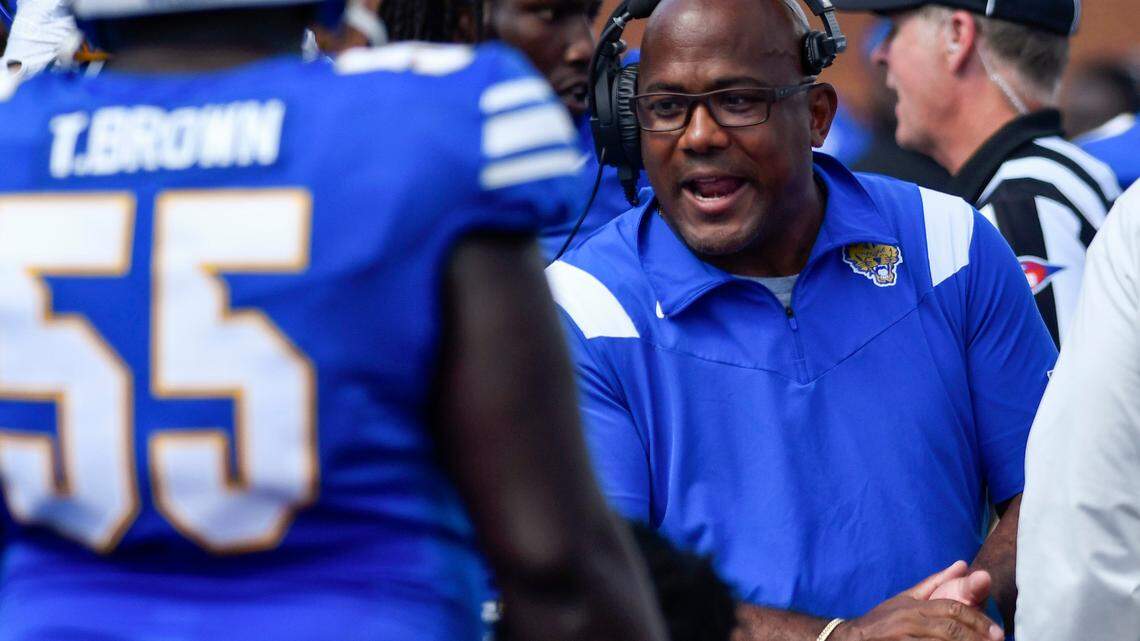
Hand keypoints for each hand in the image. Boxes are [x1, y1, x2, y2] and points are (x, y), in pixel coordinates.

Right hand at [832, 562, 1002, 640]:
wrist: (852, 639)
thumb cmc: (883, 620)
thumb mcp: (906, 599)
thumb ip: (935, 583)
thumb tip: (963, 565)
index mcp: (913, 606)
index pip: (951, 609)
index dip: (977, 620)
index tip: (996, 632)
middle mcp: (909, 621)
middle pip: (949, 628)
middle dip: (976, 636)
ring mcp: (903, 638)